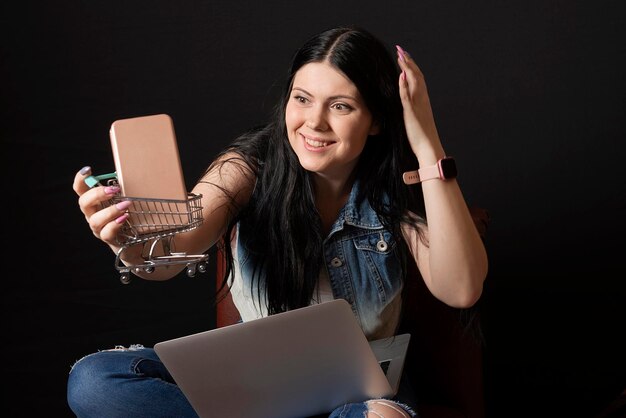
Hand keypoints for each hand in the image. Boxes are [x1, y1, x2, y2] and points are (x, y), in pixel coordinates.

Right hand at [72, 166, 129, 247]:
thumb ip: (122, 191)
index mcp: (94, 203)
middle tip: (114, 190)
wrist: (135, 242)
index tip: (88, 170)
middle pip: (83, 203)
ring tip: (126, 205)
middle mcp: (92, 215)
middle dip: (97, 194)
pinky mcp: (109, 239)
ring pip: (95, 220)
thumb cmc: (129, 217)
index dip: (80, 179)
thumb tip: (130, 173)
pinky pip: (107, 233)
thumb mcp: (124, 201)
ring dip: (110, 211)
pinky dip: (115, 224)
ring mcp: (99, 229)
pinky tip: (125, 218)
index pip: (80, 190)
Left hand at [396, 45, 444, 162]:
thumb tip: (406, 98)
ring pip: (414, 82)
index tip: (404, 56)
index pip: (417, 79)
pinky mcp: (412, 113)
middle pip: (416, 76)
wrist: (429, 148)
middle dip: (408, 62)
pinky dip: (404, 85)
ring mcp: (418, 105)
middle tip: (400, 49)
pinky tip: (400, 76)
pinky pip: (408, 96)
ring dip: (407, 68)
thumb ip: (411, 107)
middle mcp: (422, 100)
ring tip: (400, 56)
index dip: (411, 67)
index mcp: (423, 101)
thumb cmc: (421, 137)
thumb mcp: (415, 118)